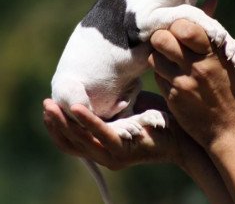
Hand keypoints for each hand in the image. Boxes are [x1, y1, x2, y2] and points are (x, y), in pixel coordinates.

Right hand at [43, 91, 232, 202]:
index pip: (72, 141)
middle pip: (71, 142)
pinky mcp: (124, 151)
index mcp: (104, 146)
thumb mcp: (129, 108)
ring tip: (52, 105)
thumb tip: (99, 83)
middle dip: (55, 124)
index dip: (57, 127)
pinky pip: (100, 134)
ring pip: (81, 140)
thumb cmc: (157, 117)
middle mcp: (105, 155)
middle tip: (45, 104)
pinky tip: (76, 108)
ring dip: (64, 123)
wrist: (184, 134)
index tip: (48, 107)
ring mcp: (113, 155)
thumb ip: (113, 104)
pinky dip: (87, 121)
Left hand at [149, 19, 234, 148]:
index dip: (176, 26)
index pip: (182, 26)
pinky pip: (157, 77)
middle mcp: (197, 66)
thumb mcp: (225, 57)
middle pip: (161, 38)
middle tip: (166, 42)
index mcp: (212, 52)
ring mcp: (183, 82)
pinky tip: (172, 77)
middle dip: (161, 38)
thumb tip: (209, 1)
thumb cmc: (228, 86)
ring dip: (158, 56)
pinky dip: (162, 74)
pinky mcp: (173, 97)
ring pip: (154, 57)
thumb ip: (211, 31)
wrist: (229, 128)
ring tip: (168, 60)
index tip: (178, 30)